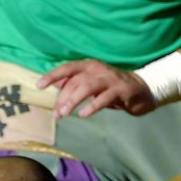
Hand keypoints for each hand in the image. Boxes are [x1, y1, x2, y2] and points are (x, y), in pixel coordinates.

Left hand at [38, 59, 155, 119]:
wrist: (141, 90)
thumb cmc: (110, 87)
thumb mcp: (90, 83)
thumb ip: (73, 84)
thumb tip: (55, 86)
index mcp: (88, 66)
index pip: (67, 68)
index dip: (52, 75)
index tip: (39, 85)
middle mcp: (98, 69)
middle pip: (75, 82)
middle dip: (63, 99)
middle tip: (56, 115)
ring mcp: (110, 78)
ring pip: (87, 87)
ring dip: (73, 100)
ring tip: (64, 114)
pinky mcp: (121, 90)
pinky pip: (104, 97)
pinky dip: (92, 106)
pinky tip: (83, 114)